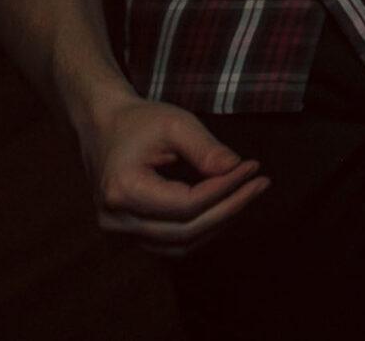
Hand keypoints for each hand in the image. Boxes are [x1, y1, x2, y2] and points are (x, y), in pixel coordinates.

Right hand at [80, 96, 268, 257]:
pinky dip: (202, 228)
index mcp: (122, 190)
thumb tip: (237, 169)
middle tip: (261, 184)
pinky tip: (225, 205)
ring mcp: (118, 233)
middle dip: (230, 208)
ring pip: (180, 244)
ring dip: (219, 223)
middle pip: (186, 231)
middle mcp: (115, 220)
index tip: (253, 168)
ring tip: (247, 194)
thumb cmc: (139, 121)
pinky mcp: (127, 235)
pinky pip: (171, 242)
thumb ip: (206, 149)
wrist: (103, 127)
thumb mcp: (175, 124)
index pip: (187, 204)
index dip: (226, 189)